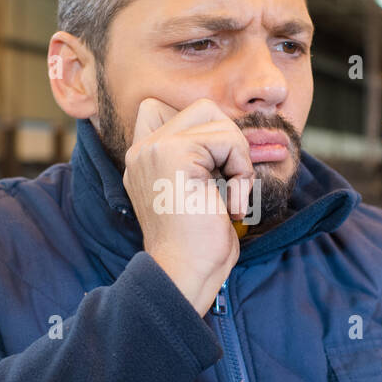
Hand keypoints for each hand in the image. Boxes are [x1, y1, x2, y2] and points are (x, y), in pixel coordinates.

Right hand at [123, 97, 253, 315]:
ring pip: (217, 118)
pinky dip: (241, 169)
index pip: (166, 109)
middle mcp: (141, 150)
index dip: (204, 132)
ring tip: (229, 193)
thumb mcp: (197, 191)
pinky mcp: (175, 154)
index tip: (215, 175)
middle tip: (228, 182)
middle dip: (228, 141)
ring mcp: (154, 149)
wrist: (185, 273)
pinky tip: (230, 202)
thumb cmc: (199, 244)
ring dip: (237, 156)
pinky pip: (228, 139)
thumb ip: (200, 158)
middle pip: (201, 108)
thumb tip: (232, 130)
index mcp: (142, 159)